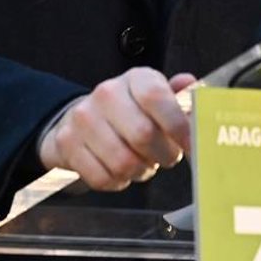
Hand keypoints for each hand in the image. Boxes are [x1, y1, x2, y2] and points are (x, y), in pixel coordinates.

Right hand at [38, 68, 197, 191]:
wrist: (83, 119)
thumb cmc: (131, 112)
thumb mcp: (157, 98)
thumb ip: (179, 96)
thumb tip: (190, 84)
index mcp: (135, 79)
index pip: (156, 97)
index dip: (178, 126)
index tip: (192, 145)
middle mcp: (107, 93)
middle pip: (143, 135)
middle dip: (164, 155)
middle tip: (168, 157)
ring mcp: (84, 119)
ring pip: (123, 162)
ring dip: (141, 171)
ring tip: (143, 163)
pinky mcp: (68, 144)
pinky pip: (103, 178)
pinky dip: (119, 182)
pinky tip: (122, 172)